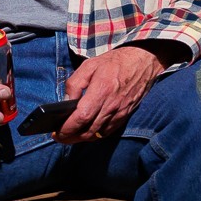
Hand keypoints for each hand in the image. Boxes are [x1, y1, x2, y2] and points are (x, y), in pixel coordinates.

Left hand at [51, 43, 165, 143]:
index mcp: (101, 90)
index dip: (67, 128)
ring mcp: (120, 113)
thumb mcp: (90, 65)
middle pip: (88, 131)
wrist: (143, 61)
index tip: (56, 132)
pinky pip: (108, 132)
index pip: (81, 117)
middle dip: (71, 138)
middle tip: (59, 137)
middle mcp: (111, 105)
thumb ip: (75, 84)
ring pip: (98, 135)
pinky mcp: (125, 116)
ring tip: (70, 136)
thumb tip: (66, 102)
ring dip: (82, 139)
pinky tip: (87, 132)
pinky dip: (95, 135)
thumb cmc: (115, 62)